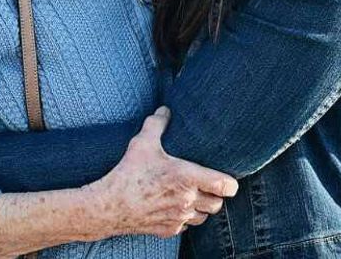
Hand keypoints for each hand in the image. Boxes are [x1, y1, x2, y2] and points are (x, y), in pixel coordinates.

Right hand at [85, 107, 237, 238]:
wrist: (110, 206)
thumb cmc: (128, 173)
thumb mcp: (142, 144)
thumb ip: (156, 125)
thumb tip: (165, 110)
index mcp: (188, 178)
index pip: (226, 186)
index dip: (230, 184)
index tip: (225, 179)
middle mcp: (188, 200)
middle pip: (218, 204)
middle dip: (214, 195)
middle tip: (205, 185)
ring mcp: (180, 218)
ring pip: (204, 217)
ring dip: (201, 208)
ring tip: (189, 196)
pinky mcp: (169, 229)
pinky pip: (186, 226)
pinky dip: (183, 218)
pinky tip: (171, 207)